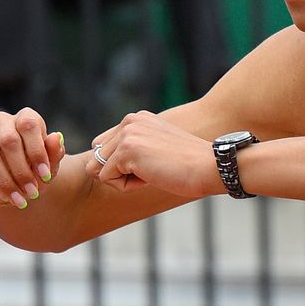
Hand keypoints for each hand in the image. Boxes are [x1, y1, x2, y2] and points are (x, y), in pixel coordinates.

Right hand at [0, 108, 69, 210]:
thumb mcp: (50, 166)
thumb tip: (56, 137)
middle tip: (32, 193)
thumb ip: (54, 152)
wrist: (16, 187)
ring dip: (5, 180)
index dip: (37, 150)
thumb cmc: (35, 171)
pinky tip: (0, 195)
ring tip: (18, 199)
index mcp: (25, 118)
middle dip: (22, 171)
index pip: (28, 124)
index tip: (45, 175)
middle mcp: (2, 122)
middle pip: (9, 140)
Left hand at [89, 109, 208, 192]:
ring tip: (152, 171)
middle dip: (119, 172)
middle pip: (98, 159)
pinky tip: (151, 176)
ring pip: (100, 169)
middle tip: (152, 169)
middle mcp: (129, 121)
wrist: (209, 166)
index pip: (103, 146)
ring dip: (123, 179)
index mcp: (136, 119)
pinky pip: (108, 179)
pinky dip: (127, 186)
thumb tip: (95, 166)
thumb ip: (131, 150)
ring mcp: (127, 134)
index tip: (150, 164)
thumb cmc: (187, 165)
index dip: (120, 165)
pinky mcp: (127, 151)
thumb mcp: (155, 149)